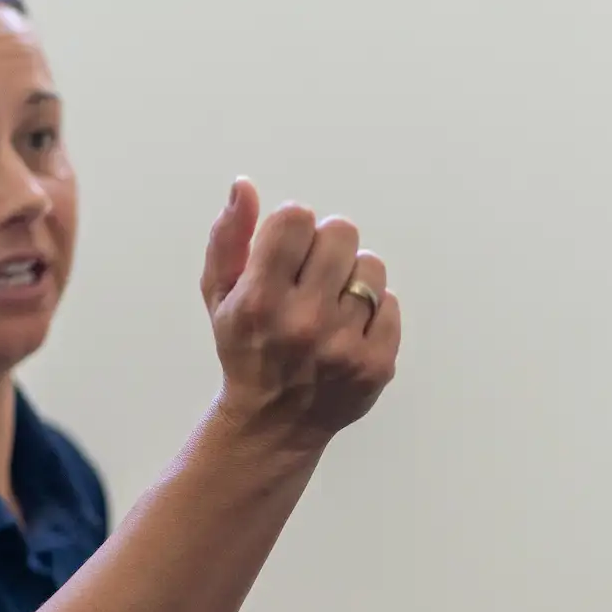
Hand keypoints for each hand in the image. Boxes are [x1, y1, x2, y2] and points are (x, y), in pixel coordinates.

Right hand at [201, 179, 399, 447]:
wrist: (272, 424)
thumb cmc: (245, 348)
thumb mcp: (219, 295)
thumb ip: (228, 238)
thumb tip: (245, 187)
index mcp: (259, 299)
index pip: (296, 218)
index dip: (293, 227)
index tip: (288, 248)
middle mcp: (304, 322)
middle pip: (341, 233)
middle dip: (326, 246)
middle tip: (314, 274)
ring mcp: (344, 345)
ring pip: (371, 267)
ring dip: (353, 276)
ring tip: (333, 300)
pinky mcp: (377, 365)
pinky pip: (391, 304)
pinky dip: (373, 310)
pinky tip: (348, 328)